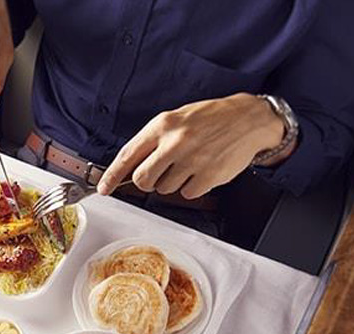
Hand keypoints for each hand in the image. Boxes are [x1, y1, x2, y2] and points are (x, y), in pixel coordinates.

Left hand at [97, 93, 288, 198]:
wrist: (249, 118)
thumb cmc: (210, 118)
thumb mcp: (177, 119)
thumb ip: (154, 140)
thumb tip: (131, 166)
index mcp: (163, 125)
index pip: (128, 155)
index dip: (112, 175)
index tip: (104, 188)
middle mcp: (175, 142)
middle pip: (143, 180)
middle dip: (148, 181)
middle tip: (161, 172)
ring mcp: (192, 160)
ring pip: (165, 189)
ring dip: (173, 182)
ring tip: (189, 163)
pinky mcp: (208, 176)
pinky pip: (187, 194)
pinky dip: (192, 186)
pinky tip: (202, 170)